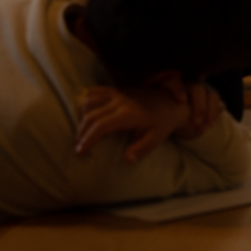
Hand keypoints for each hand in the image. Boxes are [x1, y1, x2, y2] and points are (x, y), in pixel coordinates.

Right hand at [75, 85, 193, 162]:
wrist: (172, 103)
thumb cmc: (163, 124)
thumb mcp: (156, 139)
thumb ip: (141, 149)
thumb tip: (127, 160)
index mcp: (129, 114)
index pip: (101, 125)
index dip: (88, 139)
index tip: (80, 153)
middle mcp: (121, 101)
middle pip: (91, 115)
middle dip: (80, 133)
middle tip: (78, 148)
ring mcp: (118, 93)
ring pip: (90, 101)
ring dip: (81, 117)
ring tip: (81, 134)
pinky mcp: (117, 90)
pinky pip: (95, 91)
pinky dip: (86, 102)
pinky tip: (85, 116)